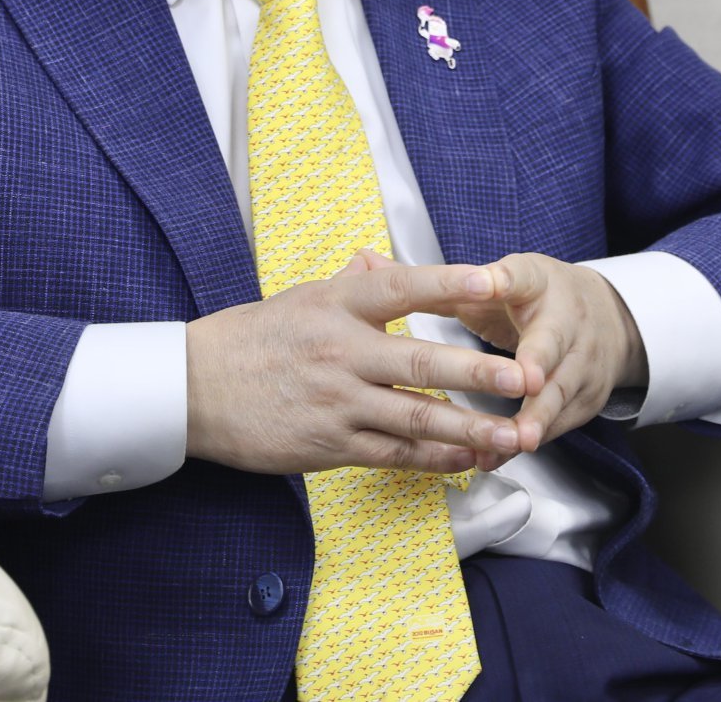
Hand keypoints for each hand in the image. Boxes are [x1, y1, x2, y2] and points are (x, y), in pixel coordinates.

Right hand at [186, 262, 529, 476]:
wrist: (195, 389)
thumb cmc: (251, 338)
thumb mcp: (302, 297)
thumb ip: (353, 284)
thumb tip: (384, 261)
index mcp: (336, 306)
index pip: (402, 288)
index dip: (449, 284)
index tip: (492, 280)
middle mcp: (341, 352)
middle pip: (421, 364)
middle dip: (479, 374)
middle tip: (525, 377)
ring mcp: (337, 403)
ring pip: (415, 419)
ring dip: (470, 429)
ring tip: (513, 434)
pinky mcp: (329, 445)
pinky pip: (393, 453)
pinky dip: (432, 458)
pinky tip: (466, 460)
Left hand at [342, 248, 647, 461]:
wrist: (603, 319)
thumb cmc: (529, 298)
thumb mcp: (494, 277)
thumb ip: (436, 278)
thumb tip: (367, 262)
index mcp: (535, 281)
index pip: (519, 274)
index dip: (502, 280)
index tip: (484, 283)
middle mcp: (565, 319)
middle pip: (551, 342)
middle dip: (538, 365)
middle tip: (524, 382)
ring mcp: (581, 362)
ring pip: (558, 394)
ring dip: (535, 419)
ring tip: (512, 442)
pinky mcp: (585, 400)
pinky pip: (556, 426)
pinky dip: (526, 442)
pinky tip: (497, 458)